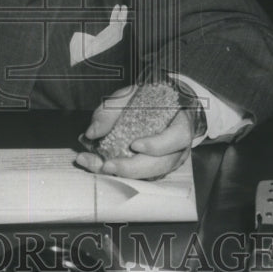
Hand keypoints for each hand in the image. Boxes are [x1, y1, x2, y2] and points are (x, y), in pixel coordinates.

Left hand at [75, 84, 197, 179]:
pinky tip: (99, 166)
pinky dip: (120, 174)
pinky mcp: (156, 169)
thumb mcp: (131, 95)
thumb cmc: (150, 99)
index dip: (157, 145)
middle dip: (132, 168)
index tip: (135, 145)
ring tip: (98, 166)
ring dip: (122, 174)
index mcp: (180, 125)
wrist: (165, 105)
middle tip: (106, 165)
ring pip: (150, 175)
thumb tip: (92, 132)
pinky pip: (141, 177)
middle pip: (161, 164)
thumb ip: (112, 109)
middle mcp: (178, 148)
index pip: (177, 137)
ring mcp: (168, 161)